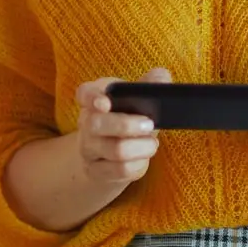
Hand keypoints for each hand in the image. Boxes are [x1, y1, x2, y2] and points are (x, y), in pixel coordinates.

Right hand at [75, 68, 170, 185]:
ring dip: (141, 147)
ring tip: (152, 142)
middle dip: (127, 125)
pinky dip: (139, 164)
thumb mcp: (136, 98)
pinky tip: (143, 158)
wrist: (112, 152)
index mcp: (94, 98)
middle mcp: (86, 122)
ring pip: (114, 150)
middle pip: (97, 124)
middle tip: (150, 124)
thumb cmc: (128, 117)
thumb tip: (162, 76)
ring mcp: (88, 148)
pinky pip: (120, 170)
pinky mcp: (96, 171)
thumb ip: (150, 84)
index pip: (85, 93)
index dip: (92, 97)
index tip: (104, 102)